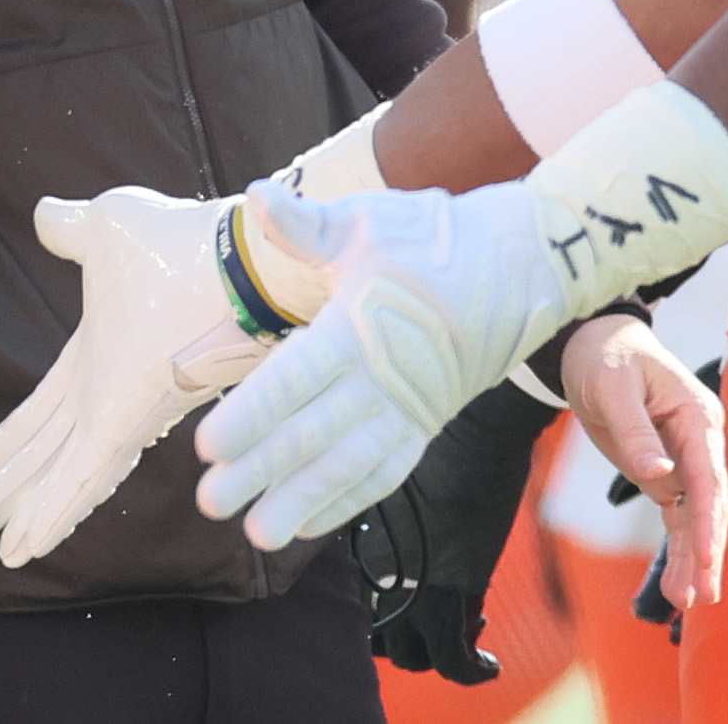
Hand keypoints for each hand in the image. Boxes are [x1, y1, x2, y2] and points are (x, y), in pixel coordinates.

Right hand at [0, 188, 267, 567]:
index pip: (47, 406)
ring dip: (26, 512)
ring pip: (59, 476)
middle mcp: (106, 392)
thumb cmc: (179, 241)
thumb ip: (71, 229)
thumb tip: (46, 216)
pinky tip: (24, 548)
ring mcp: (116, 414)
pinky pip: (79, 481)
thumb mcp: (107, 227)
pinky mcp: (124, 429)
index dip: (13, 436)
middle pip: (47, 450)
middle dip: (13, 486)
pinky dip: (51, 515)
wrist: (231, 259)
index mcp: (98, 353)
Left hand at [195, 179, 569, 550]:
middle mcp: (384, 378)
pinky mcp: (427, 423)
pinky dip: (348, 500)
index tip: (206, 445)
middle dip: (260, 471)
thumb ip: (307, 223)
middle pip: (313, 434)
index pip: (295, 381)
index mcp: (359, 326)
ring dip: (302, 499)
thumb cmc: (433, 238)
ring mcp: (409, 407)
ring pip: (349, 465)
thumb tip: (258, 194)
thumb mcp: (369, 220)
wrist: (521, 265)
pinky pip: (385, 472)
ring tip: (257, 533)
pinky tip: (309, 524)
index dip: (251, 415)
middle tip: (209, 502)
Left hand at [356, 378, 556, 684]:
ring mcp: (413, 586)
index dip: (378, 615)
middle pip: (378, 638)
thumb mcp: (401, 480)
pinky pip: (451, 660)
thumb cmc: (443, 444)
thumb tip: (385, 523)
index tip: (407, 604)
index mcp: (361, 545)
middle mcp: (379, 572)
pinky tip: (488, 663)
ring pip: (410, 656)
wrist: (476, 432)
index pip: (355, 605)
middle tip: (435, 623)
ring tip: (464, 630)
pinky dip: (471, 670)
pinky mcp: (454, 594)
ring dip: (434, 656)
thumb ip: (388, 514)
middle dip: (405, 640)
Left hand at [561, 315, 726, 610]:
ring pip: (696, 519)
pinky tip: (677, 586)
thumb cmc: (607, 356)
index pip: (709, 476)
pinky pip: (678, 518)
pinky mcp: (667, 475)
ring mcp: (686, 461)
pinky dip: (677, 550)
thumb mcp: (613, 386)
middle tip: (703, 594)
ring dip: (692, 559)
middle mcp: (700, 442)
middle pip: (710, 505)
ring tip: (688, 602)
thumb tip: (658, 475)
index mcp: (698, 416)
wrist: (594, 344)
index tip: (705, 556)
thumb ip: (635, 430)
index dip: (709, 519)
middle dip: (707, 550)